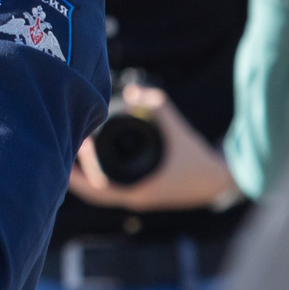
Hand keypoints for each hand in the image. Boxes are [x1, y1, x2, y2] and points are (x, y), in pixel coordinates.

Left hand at [66, 82, 235, 211]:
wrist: (218, 182)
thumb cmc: (199, 160)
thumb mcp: (179, 131)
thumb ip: (158, 107)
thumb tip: (132, 91)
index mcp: (139, 192)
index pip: (98, 187)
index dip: (82, 168)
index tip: (79, 144)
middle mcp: (134, 199)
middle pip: (93, 192)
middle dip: (77, 172)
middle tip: (70, 144)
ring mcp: (137, 198)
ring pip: (101, 192)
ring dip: (86, 175)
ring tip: (77, 149)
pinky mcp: (142, 193)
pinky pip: (112, 188)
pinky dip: (99, 176)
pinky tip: (92, 160)